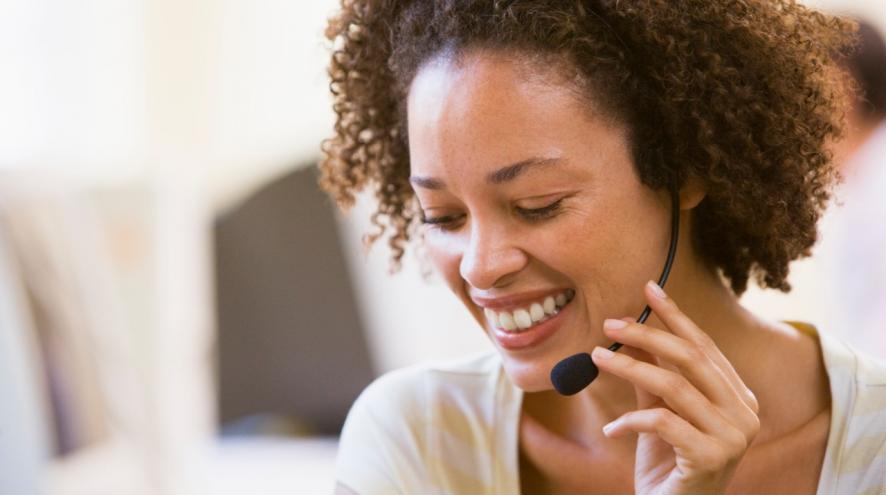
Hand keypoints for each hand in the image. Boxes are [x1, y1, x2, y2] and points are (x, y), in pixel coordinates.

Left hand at [591, 281, 759, 494]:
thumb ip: (652, 375)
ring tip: (596, 357)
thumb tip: (632, 330)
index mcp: (738, 397)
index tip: (648, 289)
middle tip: (609, 323)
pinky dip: (630, 420)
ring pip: (673, 385)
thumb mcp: (660, 413)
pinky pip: (661, 421)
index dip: (675, 316)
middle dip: (647, 334)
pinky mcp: (711, 457)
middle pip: (692, 358)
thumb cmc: (668, 465)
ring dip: (629, 367)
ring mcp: (733, 437)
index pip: (705, 346)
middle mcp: (744, 413)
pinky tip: (611, 429)